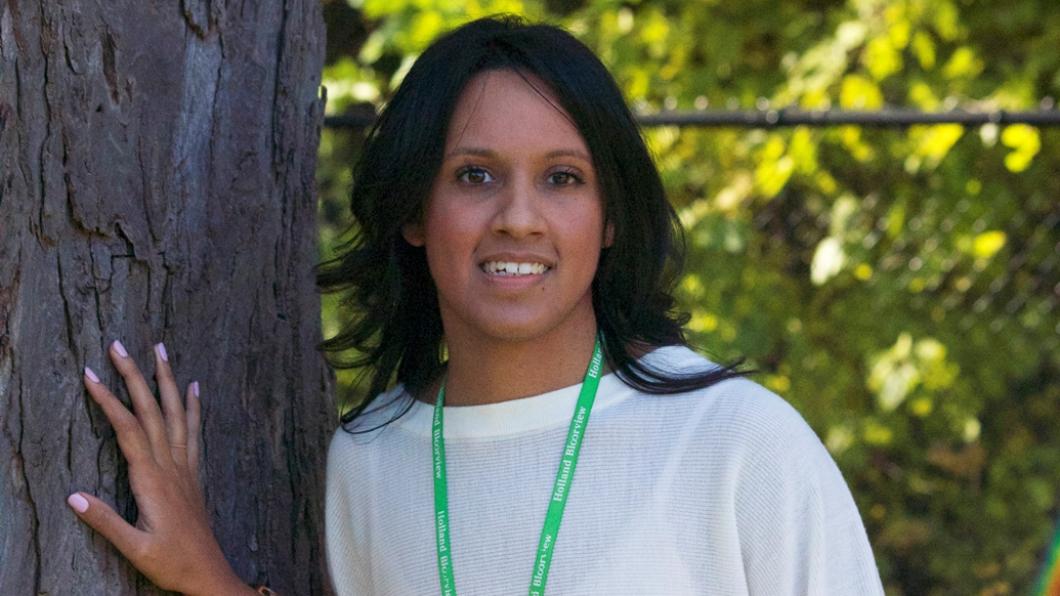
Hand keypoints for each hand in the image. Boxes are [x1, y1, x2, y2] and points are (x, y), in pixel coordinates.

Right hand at [68, 340, 252, 595]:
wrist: (209, 573)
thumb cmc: (171, 562)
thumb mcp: (134, 547)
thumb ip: (106, 521)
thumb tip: (73, 495)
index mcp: (152, 479)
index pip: (127, 429)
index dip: (108, 399)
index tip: (90, 373)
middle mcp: (171, 465)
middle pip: (152, 411)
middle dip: (134, 376)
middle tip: (119, 344)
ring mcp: (186, 467)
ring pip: (176, 414)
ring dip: (167, 380)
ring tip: (160, 349)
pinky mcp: (194, 474)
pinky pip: (195, 431)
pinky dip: (194, 406)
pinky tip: (195, 387)